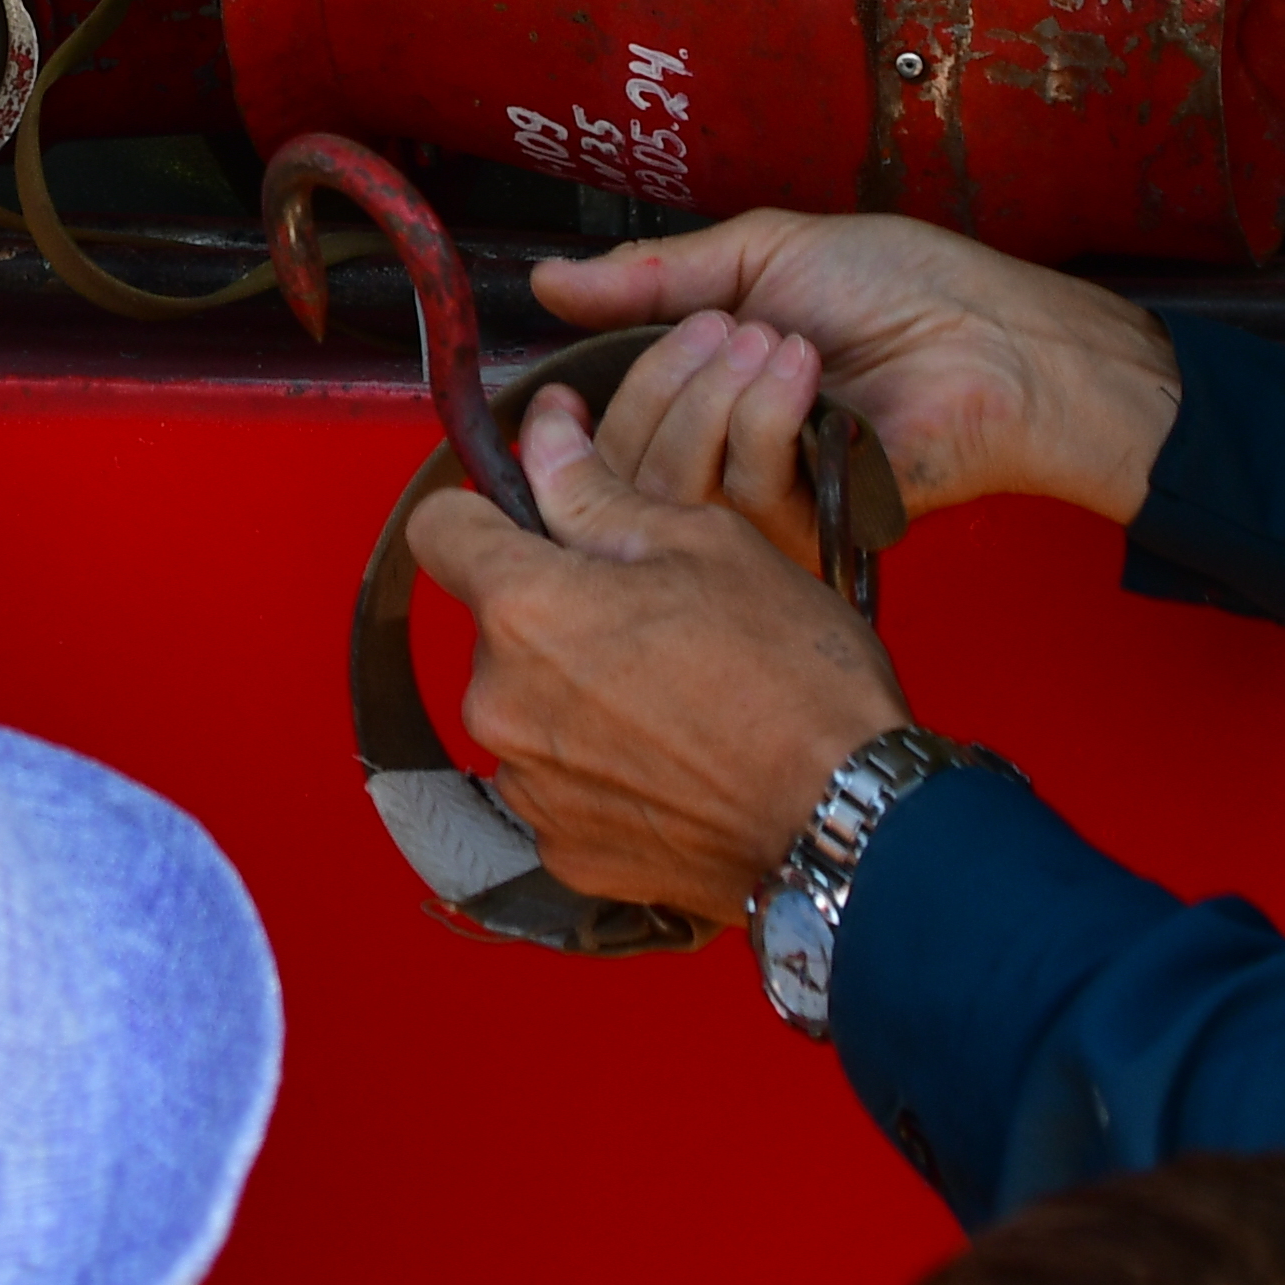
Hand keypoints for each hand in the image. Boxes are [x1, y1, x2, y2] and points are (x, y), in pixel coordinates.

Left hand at [407, 386, 913, 920]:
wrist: (846, 820)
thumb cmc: (789, 674)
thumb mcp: (704, 543)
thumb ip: (597, 491)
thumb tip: (545, 436)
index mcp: (525, 608)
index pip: (439, 529)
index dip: (484, 511)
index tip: (532, 519)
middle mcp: (499, 703)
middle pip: (496, 625)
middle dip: (553, 611)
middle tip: (650, 614)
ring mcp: (527, 786)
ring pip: (526, 705)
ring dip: (575, 692)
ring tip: (672, 696)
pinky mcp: (562, 848)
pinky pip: (558, 782)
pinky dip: (600, 767)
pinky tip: (673, 762)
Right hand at [533, 209, 1180, 521]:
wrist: (992, 333)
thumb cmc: (898, 288)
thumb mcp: (756, 255)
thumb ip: (649, 278)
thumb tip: (549, 283)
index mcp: (702, 398)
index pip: (600, 432)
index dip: (585, 397)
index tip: (587, 364)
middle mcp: (723, 461)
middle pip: (619, 467)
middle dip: (658, 380)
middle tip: (720, 326)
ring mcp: (766, 506)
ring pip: (673, 485)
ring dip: (716, 396)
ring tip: (778, 342)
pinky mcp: (812, 534)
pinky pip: (742, 495)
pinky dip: (766, 420)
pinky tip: (810, 377)